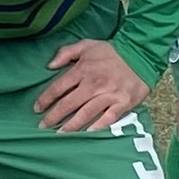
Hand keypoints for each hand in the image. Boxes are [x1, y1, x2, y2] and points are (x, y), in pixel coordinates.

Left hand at [36, 40, 150, 131]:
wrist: (141, 54)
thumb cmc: (111, 52)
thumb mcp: (86, 45)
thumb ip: (65, 53)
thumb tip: (49, 65)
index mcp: (82, 70)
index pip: (58, 87)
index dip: (46, 99)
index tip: (37, 108)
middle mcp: (93, 85)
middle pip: (68, 104)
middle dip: (53, 116)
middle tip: (43, 126)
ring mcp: (108, 95)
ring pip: (85, 114)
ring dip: (71, 126)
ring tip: (60, 134)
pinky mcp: (122, 103)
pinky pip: (108, 118)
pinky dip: (98, 127)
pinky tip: (88, 133)